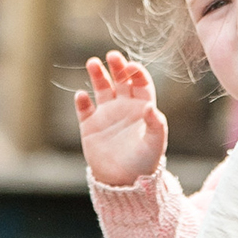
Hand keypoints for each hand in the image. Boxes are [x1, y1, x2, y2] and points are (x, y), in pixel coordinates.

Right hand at [74, 51, 168, 185]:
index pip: (140, 83)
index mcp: (142, 108)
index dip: (136, 72)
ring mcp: (106, 114)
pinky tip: (82, 96)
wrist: (123, 182)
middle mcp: (124, 107)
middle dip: (117, 66)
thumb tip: (151, 106)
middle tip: (112, 56)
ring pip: (101, 88)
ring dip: (98, 75)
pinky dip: (82, 101)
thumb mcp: (155, 144)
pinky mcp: (89, 125)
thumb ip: (156, 124)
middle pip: (121, 80)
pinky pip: (84, 109)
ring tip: (93, 63)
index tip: (131, 67)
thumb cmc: (144, 163)